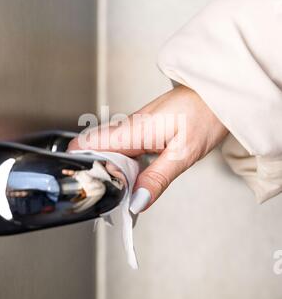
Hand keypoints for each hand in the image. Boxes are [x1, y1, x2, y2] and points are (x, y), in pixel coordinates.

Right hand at [68, 86, 227, 212]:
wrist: (217, 96)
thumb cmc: (205, 116)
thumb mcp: (183, 154)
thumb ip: (157, 179)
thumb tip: (137, 201)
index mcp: (132, 130)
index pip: (86, 144)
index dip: (80, 165)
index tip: (92, 188)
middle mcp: (128, 127)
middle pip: (94, 152)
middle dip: (98, 175)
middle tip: (115, 197)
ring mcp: (134, 128)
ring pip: (108, 152)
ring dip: (113, 172)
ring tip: (127, 190)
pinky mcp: (142, 131)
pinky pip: (123, 149)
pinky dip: (125, 166)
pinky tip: (137, 178)